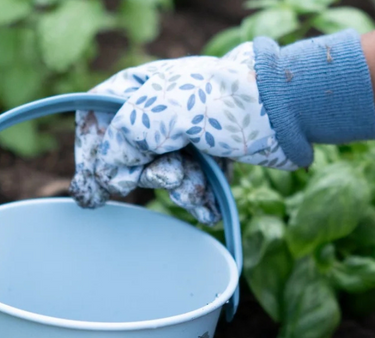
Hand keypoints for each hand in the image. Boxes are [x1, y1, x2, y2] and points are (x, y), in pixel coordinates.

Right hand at [70, 42, 295, 224]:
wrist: (285, 111)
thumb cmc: (225, 102)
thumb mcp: (164, 115)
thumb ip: (125, 141)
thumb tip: (107, 178)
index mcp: (138, 89)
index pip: (93, 119)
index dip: (90, 153)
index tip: (95, 184)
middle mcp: (155, 113)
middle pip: (127, 157)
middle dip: (149, 175)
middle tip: (170, 172)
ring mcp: (181, 136)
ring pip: (160, 177)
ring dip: (179, 188)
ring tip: (196, 183)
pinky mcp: (204, 158)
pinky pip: (187, 187)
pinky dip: (197, 200)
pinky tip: (208, 210)